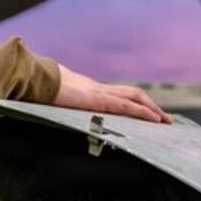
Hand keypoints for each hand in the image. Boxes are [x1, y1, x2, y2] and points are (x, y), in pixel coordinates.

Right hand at [52, 64, 171, 123]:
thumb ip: (59, 101)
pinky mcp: (99, 99)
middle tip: (164, 119)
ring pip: (135, 97)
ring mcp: (100, 92)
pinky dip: (143, 112)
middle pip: (132, 93)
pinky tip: (154, 119)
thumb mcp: (52, 98)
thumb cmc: (40, 88)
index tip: (144, 112)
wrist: (35, 79)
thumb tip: (53, 106)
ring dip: (152, 108)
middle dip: (149, 105)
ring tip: (165, 121)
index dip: (134, 102)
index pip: (118, 94)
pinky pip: (126, 106)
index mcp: (89, 89)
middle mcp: (98, 88)